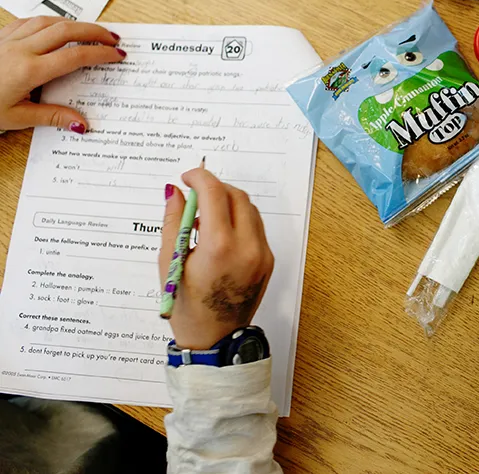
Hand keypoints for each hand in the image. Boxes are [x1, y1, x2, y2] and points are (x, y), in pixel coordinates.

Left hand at [0, 16, 124, 132]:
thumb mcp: (17, 118)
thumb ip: (53, 117)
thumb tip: (81, 123)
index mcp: (29, 71)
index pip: (74, 56)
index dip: (100, 54)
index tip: (117, 56)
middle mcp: (20, 49)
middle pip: (66, 30)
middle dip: (94, 31)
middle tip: (113, 39)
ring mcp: (8, 39)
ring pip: (48, 21)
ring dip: (73, 24)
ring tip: (90, 31)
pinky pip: (28, 21)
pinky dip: (48, 22)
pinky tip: (56, 27)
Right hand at [159, 168, 273, 349]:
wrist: (215, 339)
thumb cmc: (187, 306)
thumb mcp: (170, 261)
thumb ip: (173, 221)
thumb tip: (175, 191)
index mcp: (220, 247)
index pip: (215, 193)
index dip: (200, 178)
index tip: (187, 177)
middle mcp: (247, 248)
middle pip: (237, 196)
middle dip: (215, 188)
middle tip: (195, 194)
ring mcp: (262, 254)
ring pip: (250, 210)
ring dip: (228, 203)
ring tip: (204, 216)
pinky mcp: (269, 261)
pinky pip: (256, 228)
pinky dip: (238, 221)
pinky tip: (219, 233)